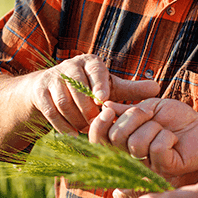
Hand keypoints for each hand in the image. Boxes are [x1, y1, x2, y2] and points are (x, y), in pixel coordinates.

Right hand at [29, 54, 158, 134]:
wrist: (53, 88)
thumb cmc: (90, 89)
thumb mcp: (111, 88)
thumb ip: (132, 90)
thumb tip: (157, 88)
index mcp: (90, 63)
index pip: (94, 70)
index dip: (99, 85)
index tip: (103, 100)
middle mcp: (70, 66)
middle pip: (77, 89)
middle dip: (88, 109)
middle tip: (98, 124)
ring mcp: (52, 79)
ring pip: (64, 102)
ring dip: (76, 119)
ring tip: (87, 130)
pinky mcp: (40, 93)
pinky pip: (51, 112)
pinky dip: (62, 125)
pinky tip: (73, 135)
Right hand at [89, 98, 197, 177]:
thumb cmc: (176, 118)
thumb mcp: (149, 108)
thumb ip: (127, 110)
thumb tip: (104, 105)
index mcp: (123, 142)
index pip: (98, 140)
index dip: (99, 126)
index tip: (109, 111)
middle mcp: (130, 157)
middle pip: (115, 139)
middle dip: (133, 118)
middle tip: (150, 114)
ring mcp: (146, 166)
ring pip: (136, 144)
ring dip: (154, 127)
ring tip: (165, 130)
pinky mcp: (164, 170)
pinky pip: (156, 149)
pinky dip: (167, 137)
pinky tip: (174, 140)